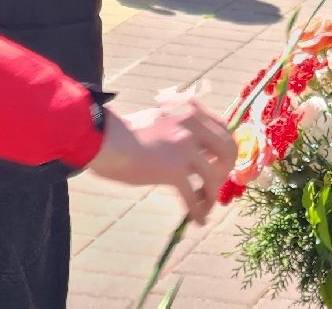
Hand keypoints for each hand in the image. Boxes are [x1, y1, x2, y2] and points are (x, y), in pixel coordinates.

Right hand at [85, 104, 235, 223]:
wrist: (103, 138)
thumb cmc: (122, 131)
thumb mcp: (157, 118)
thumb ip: (177, 127)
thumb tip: (190, 148)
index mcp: (189, 111)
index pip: (223, 129)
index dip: (225, 150)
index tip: (219, 164)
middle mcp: (193, 126)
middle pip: (228, 150)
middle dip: (225, 171)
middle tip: (215, 185)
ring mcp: (186, 148)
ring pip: (213, 176)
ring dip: (212, 195)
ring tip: (205, 207)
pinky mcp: (174, 170)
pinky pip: (194, 196)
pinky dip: (198, 211)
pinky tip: (197, 221)